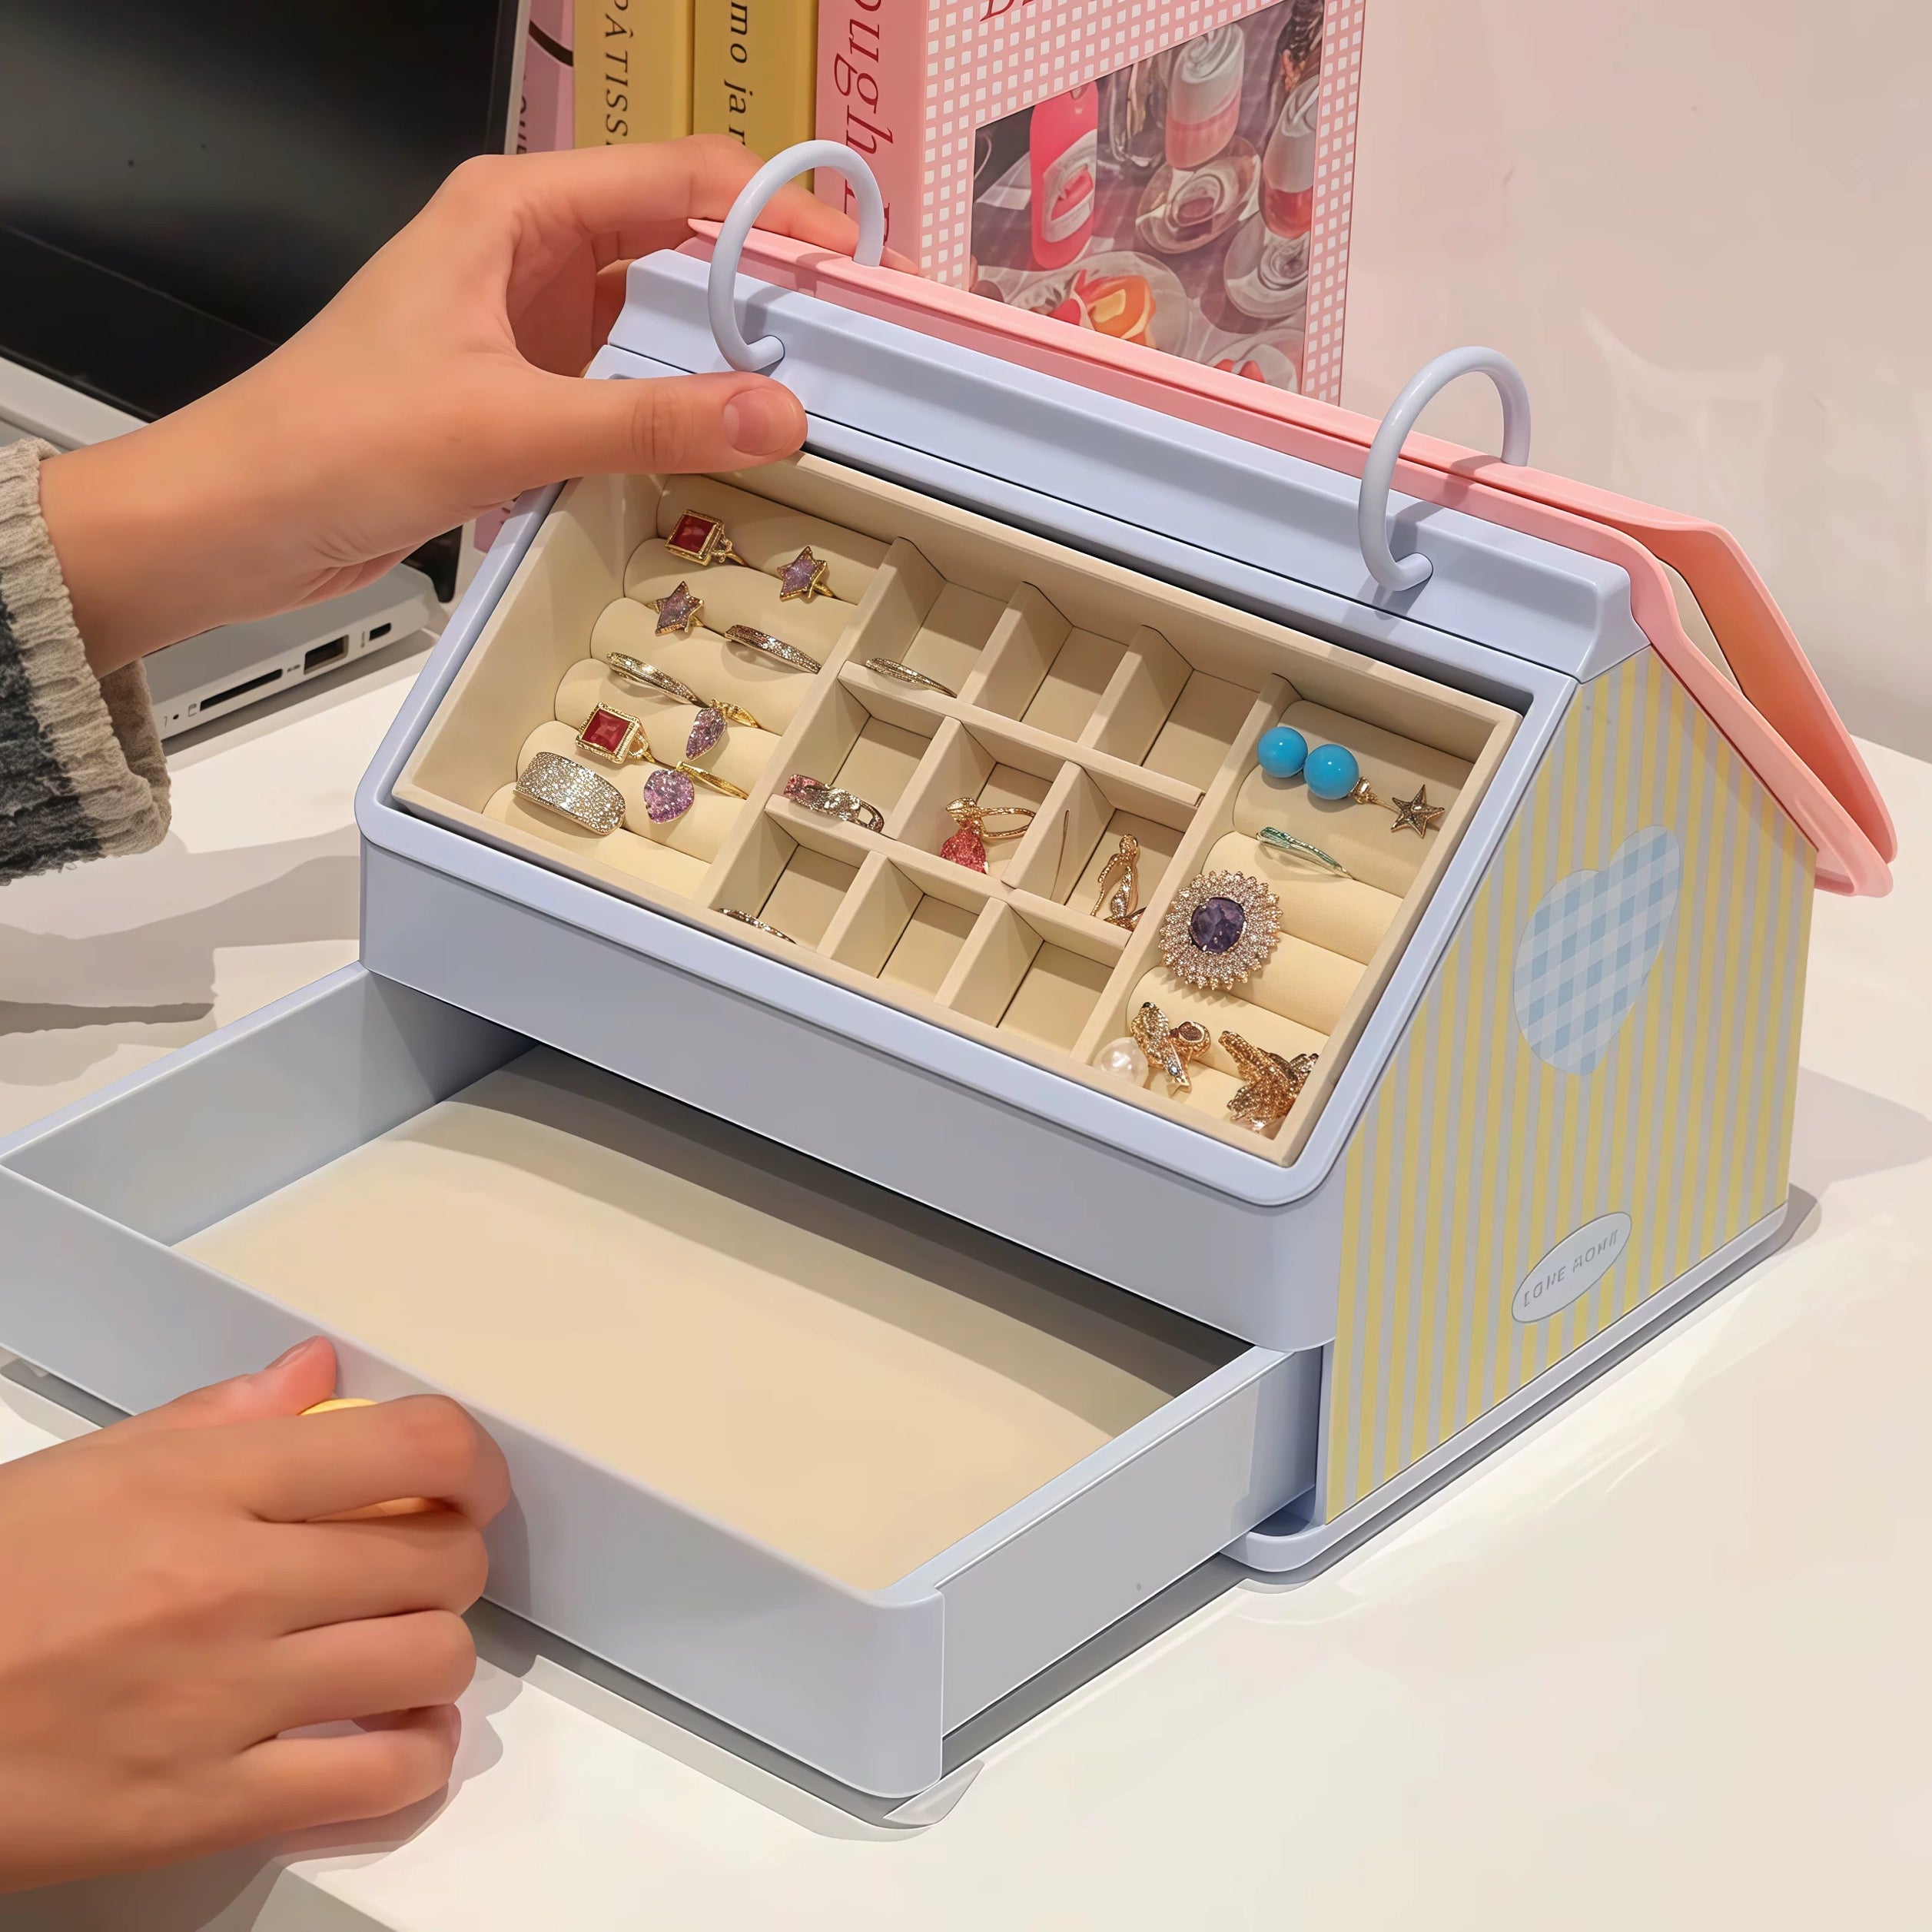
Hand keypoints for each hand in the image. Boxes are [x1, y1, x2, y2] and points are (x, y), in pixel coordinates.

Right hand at [0, 1337, 509, 1892]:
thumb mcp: (88, 1470)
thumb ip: (218, 1418)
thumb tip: (316, 1372)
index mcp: (206, 1484)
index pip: (413, 1447)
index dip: (474, 1464)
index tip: (470, 1484)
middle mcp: (235, 1582)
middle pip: (441, 1558)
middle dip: (453, 1558)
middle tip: (420, 1568)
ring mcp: (227, 1697)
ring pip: (431, 1661)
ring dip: (435, 1655)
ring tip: (399, 1651)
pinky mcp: (205, 1806)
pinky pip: (378, 1780)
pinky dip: (414, 1758)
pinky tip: (395, 1739)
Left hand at [38, 137, 864, 674]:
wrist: (235, 523)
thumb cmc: (333, 444)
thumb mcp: (506, 427)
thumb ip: (648, 422)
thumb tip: (781, 416)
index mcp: (518, 210)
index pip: (682, 178)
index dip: (777, 214)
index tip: (856, 274)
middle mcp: (530, 252)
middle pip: (682, 243)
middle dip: (768, 289)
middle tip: (856, 350)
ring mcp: (531, 324)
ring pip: (661, 321)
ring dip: (726, 358)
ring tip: (811, 402)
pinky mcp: (525, 391)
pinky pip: (629, 388)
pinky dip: (679, 413)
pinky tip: (727, 452)